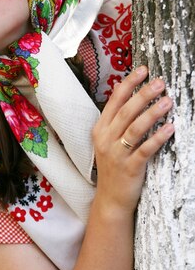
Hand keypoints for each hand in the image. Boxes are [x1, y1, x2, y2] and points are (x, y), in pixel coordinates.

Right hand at [92, 65, 174, 214]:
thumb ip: (116, 120)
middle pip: (126, 112)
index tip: (142, 70)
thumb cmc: (113, 167)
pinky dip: (158, 138)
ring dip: (152, 113)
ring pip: (135, 128)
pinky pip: (145, 150)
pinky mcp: (130, 168)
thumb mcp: (108, 141)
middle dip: (143, 95)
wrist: (110, 199)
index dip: (128, 84)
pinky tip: (170, 128)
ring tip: (168, 101)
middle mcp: (106, 139)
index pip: (114, 101)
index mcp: (100, 129)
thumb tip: (126, 93)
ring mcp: (117, 154)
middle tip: (159, 82)